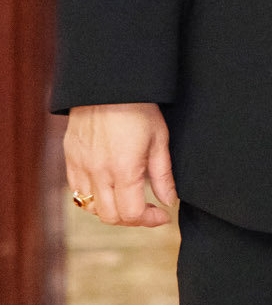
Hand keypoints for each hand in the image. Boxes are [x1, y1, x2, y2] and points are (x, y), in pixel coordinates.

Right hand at [65, 103, 175, 227]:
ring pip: (90, 207)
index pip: (131, 214)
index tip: (162, 214)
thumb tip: (168, 200)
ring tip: (127, 199)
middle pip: (110, 216)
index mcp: (124, 169)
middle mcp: (99, 172)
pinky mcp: (70, 158)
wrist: (108, 84)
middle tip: (147, 210)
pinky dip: (91, 197)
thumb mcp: (159, 140)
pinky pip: (76, 190)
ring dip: (110, 210)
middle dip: (131, 219)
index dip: (149, 220)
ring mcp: (81, 165)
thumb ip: (163, 175)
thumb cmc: (139, 108)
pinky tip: (108, 188)